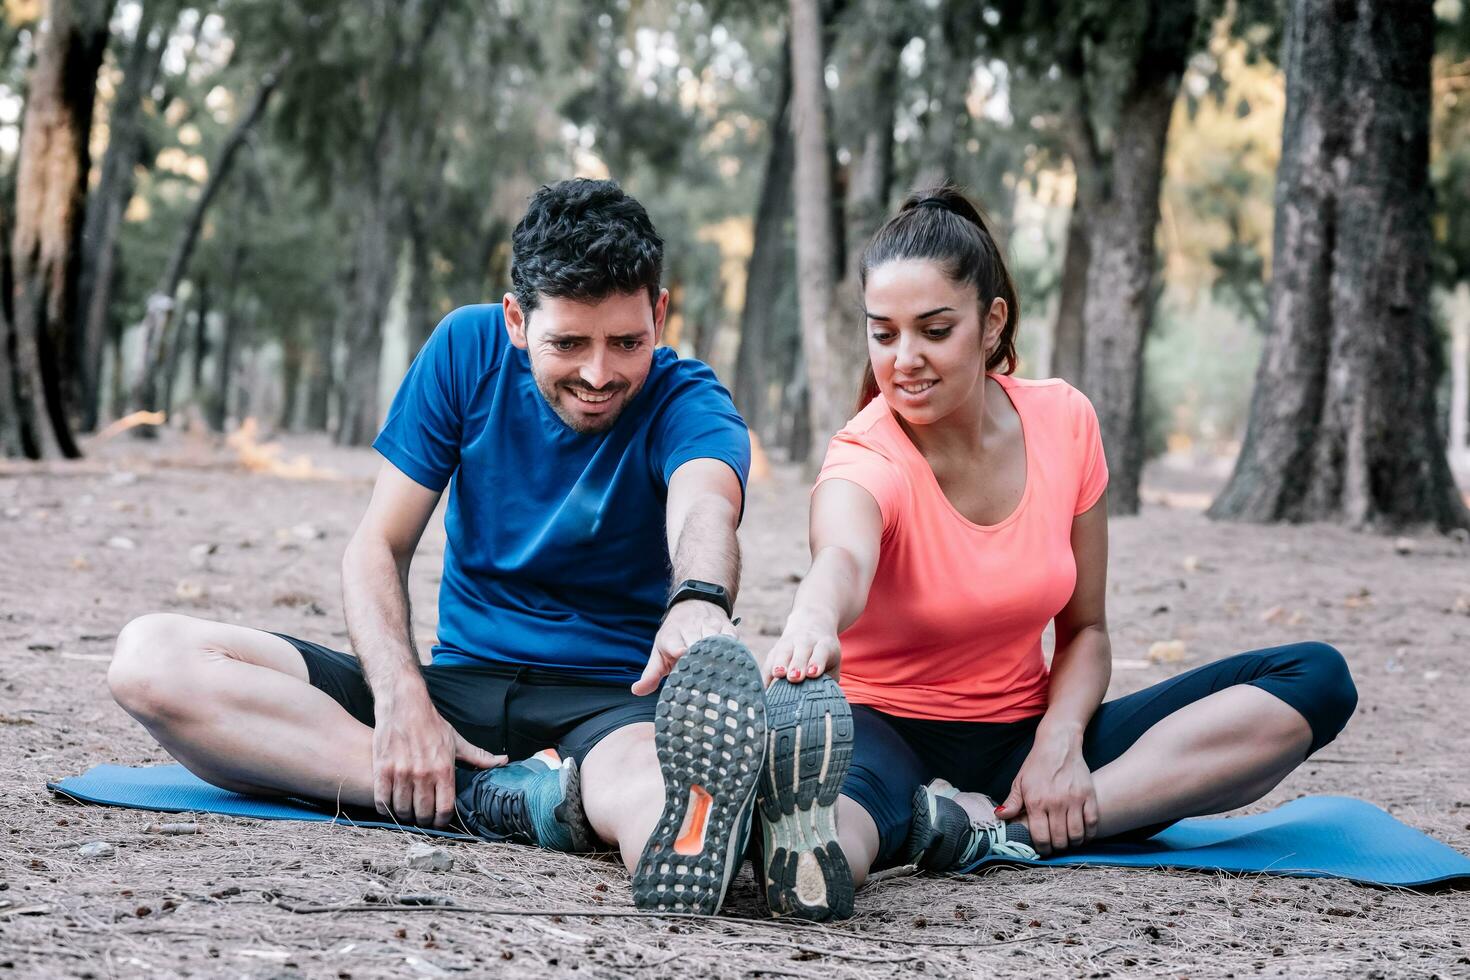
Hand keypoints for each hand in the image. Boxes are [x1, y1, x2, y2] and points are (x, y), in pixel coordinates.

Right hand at [373, 689, 506, 827]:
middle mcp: (424, 774)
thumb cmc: (431, 724)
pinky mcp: (383, 769)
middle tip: (421, 817)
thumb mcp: (457, 741)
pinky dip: (385, 808)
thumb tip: (503, 761)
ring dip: (404, 815)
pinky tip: (389, 804)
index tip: (438, 821)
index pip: (445, 809)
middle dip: (423, 820)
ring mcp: (402, 772)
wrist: (404, 704)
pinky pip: (382, 801)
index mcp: (444, 770)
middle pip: (423, 814)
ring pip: (402, 810)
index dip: (441, 821)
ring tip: (406, 810)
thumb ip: (478, 757)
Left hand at [632, 599, 736, 695]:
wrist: (693, 604)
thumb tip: (636, 691)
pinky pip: (730, 638)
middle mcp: (690, 628)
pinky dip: (731, 649)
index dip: (680, 650)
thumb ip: (650, 674)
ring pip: (714, 640)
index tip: (682, 655)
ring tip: (717, 672)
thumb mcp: (659, 652)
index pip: (675, 644)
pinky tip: (731, 662)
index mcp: (671, 636)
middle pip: (696, 644)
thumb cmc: (675, 636)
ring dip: (715, 654)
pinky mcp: (725, 626)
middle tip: (702, 678)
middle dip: (699, 658)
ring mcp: (709, 625)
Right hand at [763, 611, 840, 684]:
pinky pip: (768, 662)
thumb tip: (824, 702)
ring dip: (780, 664)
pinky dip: (765, 674)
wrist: (811, 625)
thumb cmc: (825, 654)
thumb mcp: (832, 662)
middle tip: (795, 677)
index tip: (813, 674)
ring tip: (778, 674)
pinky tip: (764, 687)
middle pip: (801, 652)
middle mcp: (805, 641)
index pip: (820, 652)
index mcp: (823, 644)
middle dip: (797, 664)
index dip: (816, 662)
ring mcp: (788, 644)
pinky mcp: (775, 649)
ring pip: (783, 653)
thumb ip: (829, 680)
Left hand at [994, 724, 1097, 855]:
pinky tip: (1083, 835)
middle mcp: (1055, 802)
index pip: (1040, 836)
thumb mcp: (1020, 782)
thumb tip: (1000, 817)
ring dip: (1072, 843)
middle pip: (1059, 839)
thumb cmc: (1037, 764)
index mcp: (1036, 801)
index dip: (1042, 848)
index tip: (1044, 850)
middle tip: (1056, 846)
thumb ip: (1011, 802)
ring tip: (1068, 841)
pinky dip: (1088, 834)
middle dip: (1057, 847)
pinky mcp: (1088, 795)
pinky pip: (1092, 823)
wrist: (1058, 744)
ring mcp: (1073, 799)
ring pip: (1076, 834)